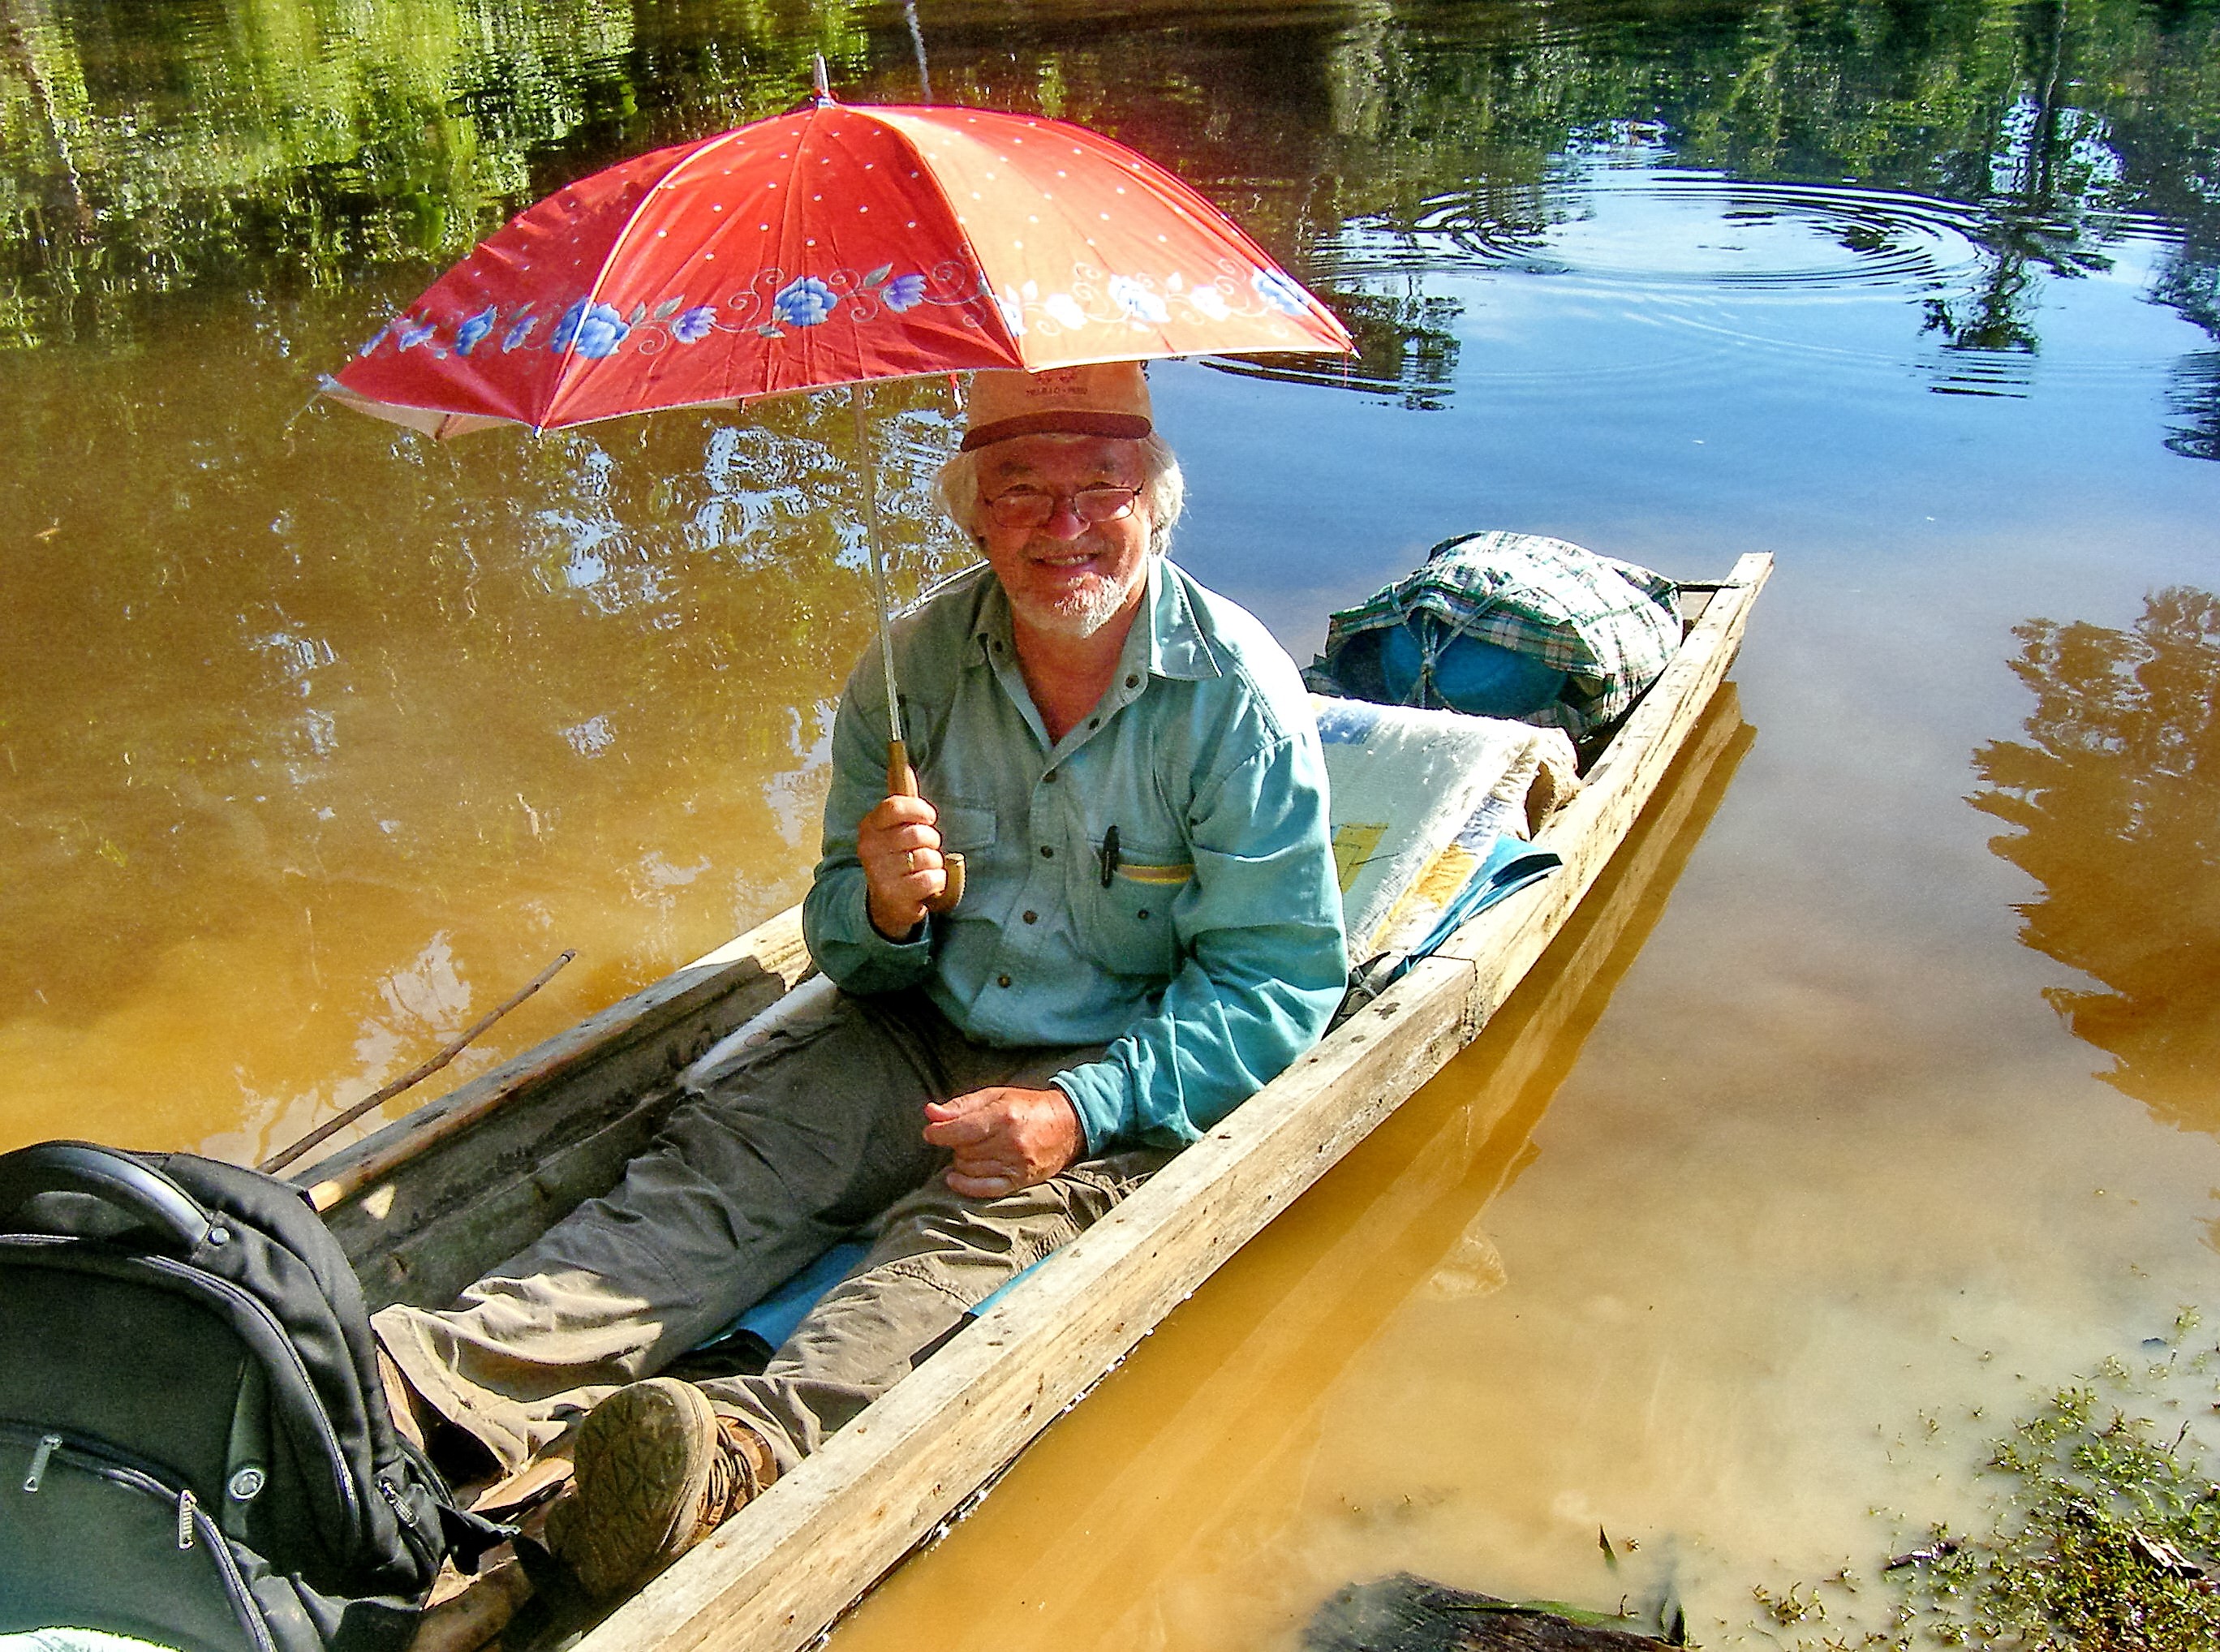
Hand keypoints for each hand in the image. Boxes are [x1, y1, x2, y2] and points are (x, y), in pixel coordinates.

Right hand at [857, 793, 944, 937]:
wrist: (886, 904)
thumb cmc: (896, 859)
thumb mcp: (892, 830)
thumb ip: (901, 802)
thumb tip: (903, 763)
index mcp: (869, 828)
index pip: (895, 806)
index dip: (920, 810)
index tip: (929, 818)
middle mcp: (870, 849)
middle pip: (919, 833)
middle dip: (932, 841)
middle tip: (925, 850)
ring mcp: (881, 874)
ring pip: (928, 857)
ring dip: (934, 864)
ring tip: (922, 869)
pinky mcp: (895, 896)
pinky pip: (932, 879)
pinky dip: (937, 881)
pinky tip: (926, 885)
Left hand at [922, 1086, 1083, 1197]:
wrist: (1067, 1125)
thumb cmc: (1027, 1106)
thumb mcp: (995, 1096)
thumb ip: (961, 1105)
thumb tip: (930, 1113)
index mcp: (1004, 1116)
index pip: (960, 1130)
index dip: (939, 1133)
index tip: (930, 1132)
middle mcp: (1011, 1142)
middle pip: (963, 1151)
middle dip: (956, 1144)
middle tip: (964, 1136)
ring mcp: (1017, 1164)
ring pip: (970, 1169)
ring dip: (962, 1161)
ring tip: (972, 1149)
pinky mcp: (1021, 1180)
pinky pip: (984, 1189)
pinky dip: (965, 1185)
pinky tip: (955, 1178)